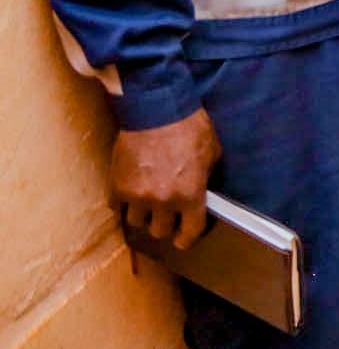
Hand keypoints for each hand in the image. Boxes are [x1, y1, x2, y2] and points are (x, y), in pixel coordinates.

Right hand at [111, 109, 219, 250]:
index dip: (187, 238)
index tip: (183, 239)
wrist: (157, 110)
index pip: (189, 232)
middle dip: (164, 225)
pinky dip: (124, 204)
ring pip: (135, 223)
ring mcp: (137, 195)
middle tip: (166, 216)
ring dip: (142, 215)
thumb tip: (202, 191)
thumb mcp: (212, 153)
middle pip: (159, 232)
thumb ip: (206, 178)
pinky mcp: (117, 186)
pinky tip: (131, 192)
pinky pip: (118, 207)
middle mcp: (163, 201)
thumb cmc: (190, 128)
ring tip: (147, 203)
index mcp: (190, 195)